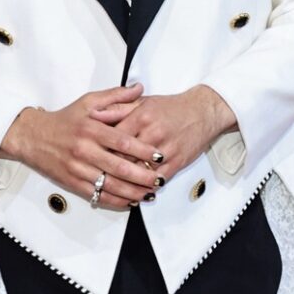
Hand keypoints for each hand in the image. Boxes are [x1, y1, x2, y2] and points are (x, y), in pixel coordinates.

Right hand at [0, 85, 161, 208]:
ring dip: (133, 192)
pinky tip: (130, 201)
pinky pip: (97, 195)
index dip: (143, 151)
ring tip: (150, 194)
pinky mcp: (72, 183)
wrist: (32, 137)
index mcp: (91, 129)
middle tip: (159, 180)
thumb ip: (115, 96)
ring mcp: (78, 168)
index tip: (160, 156)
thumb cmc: (64, 120)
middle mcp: (84, 150)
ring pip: (110, 185)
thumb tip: (139, 88)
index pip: (123, 141)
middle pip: (120, 167)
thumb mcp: (88, 102)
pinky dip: (115, 201)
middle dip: (143, 176)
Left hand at [92, 86, 235, 176]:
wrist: (202, 111)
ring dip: (127, 182)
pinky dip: (146, 187)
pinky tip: (137, 191)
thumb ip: (117, 108)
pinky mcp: (177, 161)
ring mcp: (166, 149)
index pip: (114, 138)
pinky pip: (158, 179)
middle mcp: (153, 133)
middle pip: (124, 157)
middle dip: (109, 169)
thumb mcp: (142, 102)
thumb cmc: (171, 108)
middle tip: (97, 176)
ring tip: (114, 188)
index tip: (91, 157)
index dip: (100, 150)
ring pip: (140, 171)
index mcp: (141, 116)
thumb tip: (94, 115)